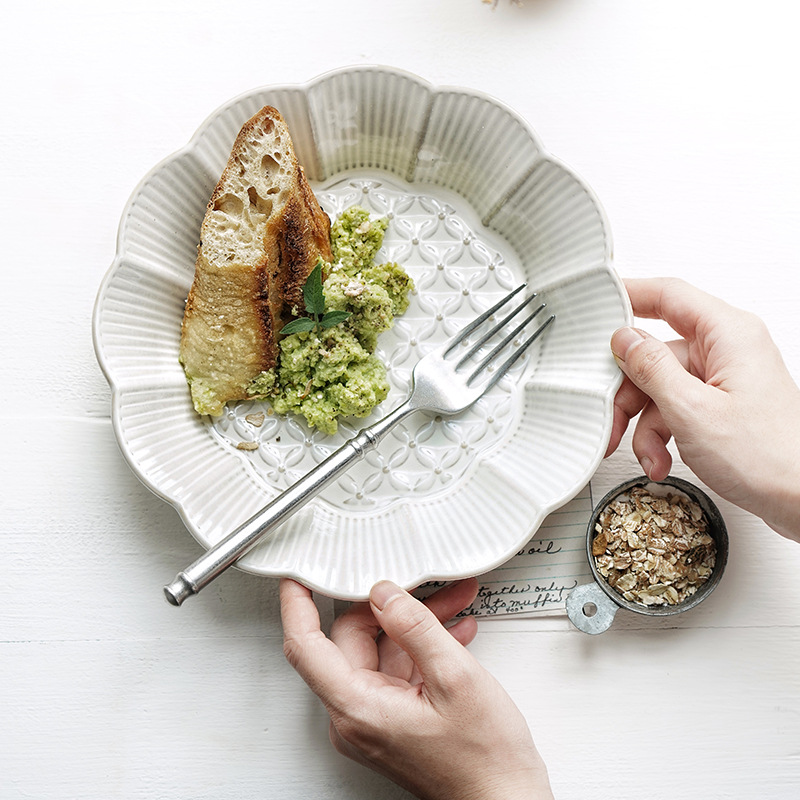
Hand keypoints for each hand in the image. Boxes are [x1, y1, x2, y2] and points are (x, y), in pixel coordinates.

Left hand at [280, 577, 552, 799]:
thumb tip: (384, 593)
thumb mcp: (456, 678)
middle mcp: (356, 716)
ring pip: (380, 649)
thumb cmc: (484, 761)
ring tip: (453, 604)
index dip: (298, 603)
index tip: (297, 574)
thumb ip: (415, 627)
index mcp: (358, 708)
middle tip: (422, 583)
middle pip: (352, 638)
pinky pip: (395, 668)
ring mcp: (373, 718)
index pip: (305, 645)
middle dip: (390, 605)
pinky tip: (452, 632)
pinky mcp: (391, 718)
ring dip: (416, 624)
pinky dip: (422, 647)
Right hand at [606, 277, 799, 540]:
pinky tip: (662, 458)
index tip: (595, 306)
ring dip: (645, 424)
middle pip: (655, 352)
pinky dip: (662, 434)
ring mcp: (724, 377)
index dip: (628, 295)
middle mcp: (727, 349)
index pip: (668, 295)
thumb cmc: (770, 457)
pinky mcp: (722, 404)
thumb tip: (624, 339)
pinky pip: (676, 406)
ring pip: (660, 385)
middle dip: (628, 391)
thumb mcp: (692, 410)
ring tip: (648, 454)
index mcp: (727, 334)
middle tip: (609, 417)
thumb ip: (651, 368)